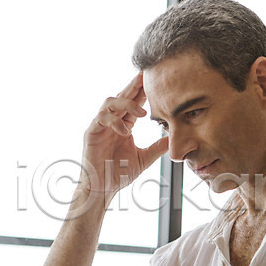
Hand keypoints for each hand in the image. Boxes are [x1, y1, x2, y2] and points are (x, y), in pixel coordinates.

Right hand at [79, 74, 167, 198]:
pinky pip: (101, 119)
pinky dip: (114, 121)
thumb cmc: (118, 174)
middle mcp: (111, 122)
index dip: (143, 91)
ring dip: (127, 104)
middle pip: (122, 96)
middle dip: (134, 85)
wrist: (102, 189)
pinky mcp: (91, 133)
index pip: (134, 103)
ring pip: (110, 102)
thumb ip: (157, 148)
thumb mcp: (144, 158)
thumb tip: (174, 139)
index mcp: (123, 125)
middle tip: (147, 76)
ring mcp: (100, 126)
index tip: (156, 81)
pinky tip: (126, 131)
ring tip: (143, 113)